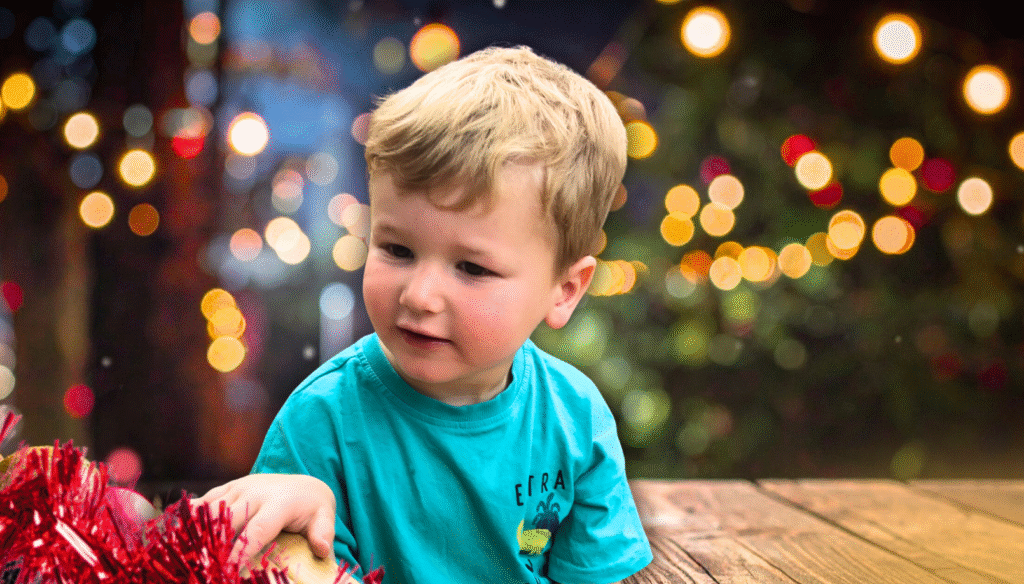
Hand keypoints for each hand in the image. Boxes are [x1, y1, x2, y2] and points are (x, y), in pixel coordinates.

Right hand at [193, 473, 336, 566]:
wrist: (303, 483)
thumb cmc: (312, 508)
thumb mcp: (324, 518)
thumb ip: (323, 533)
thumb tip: (322, 550)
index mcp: (278, 504)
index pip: (256, 531)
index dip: (240, 551)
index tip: (227, 569)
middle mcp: (256, 493)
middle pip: (227, 520)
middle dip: (212, 543)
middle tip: (199, 565)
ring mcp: (240, 487)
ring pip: (212, 509)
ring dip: (196, 530)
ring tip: (181, 551)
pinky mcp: (229, 487)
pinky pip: (206, 500)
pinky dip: (190, 515)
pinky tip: (173, 531)